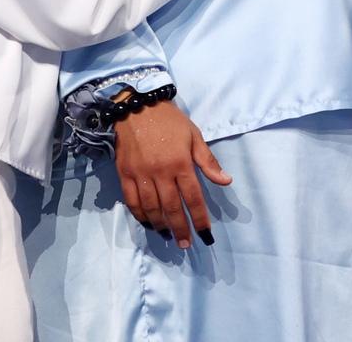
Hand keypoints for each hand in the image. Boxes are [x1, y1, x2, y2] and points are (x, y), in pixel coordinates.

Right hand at [112, 98, 230, 247]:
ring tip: (169, 236)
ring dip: (161, 226)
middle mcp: (161, 172)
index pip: (193, 198)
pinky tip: (149, 223)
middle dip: (181, 228)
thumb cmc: (171, 122)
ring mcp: (141, 175)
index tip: (205, 235)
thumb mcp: (194, 136)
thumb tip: (226, 181)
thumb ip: (208, 161)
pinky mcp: (125, 175)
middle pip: (172, 208)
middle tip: (185, 244)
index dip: (199, 219)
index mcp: (181, 163)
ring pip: (151, 208)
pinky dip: (140, 215)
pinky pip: (132, 201)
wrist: (137, 107)